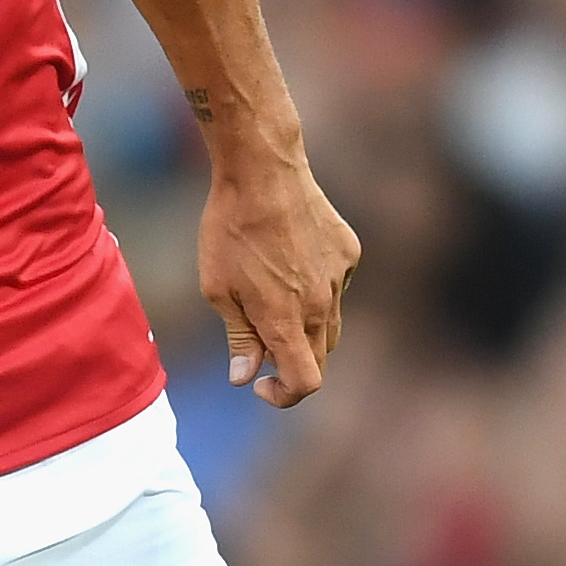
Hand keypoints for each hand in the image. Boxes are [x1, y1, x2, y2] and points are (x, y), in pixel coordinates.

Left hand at [204, 145, 362, 406]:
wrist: (262, 170)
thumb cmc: (229, 229)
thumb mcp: (218, 289)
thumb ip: (239, 337)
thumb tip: (245, 377)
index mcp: (284, 319)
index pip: (305, 382)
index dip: (285, 395)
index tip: (261, 384)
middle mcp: (319, 305)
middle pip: (319, 358)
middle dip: (291, 363)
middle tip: (259, 344)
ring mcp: (340, 278)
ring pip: (330, 325)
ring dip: (305, 329)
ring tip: (270, 297)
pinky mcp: (348, 253)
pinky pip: (337, 288)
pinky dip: (317, 291)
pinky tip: (291, 262)